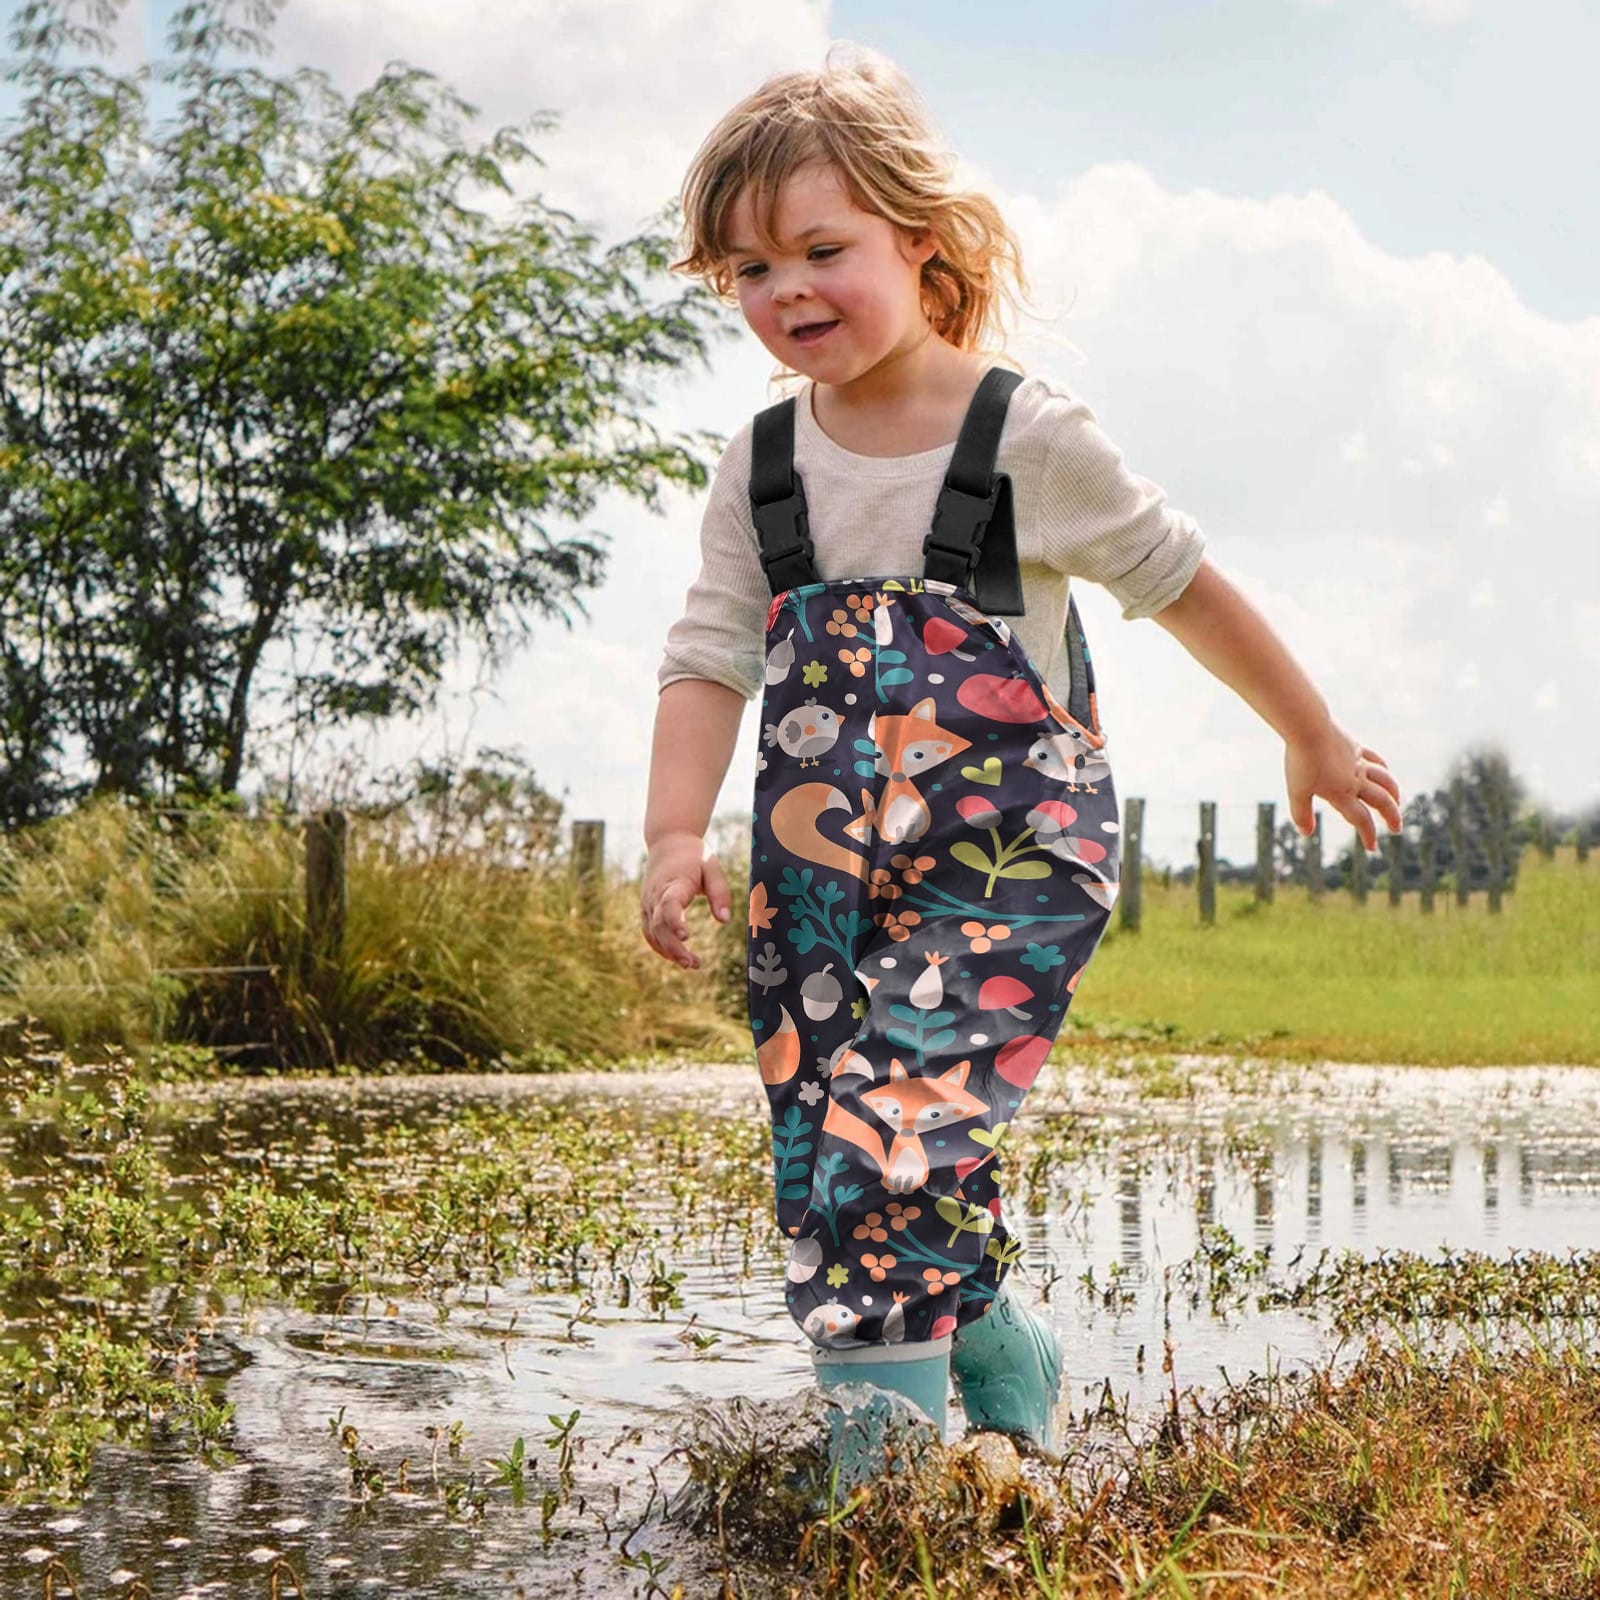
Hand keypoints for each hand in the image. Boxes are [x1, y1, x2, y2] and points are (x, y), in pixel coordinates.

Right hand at [640, 830, 731, 969]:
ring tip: (692, 964)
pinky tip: (676, 957)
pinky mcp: (647, 909)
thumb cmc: (694, 854)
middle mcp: (656, 895)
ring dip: (669, 951)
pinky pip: (650, 932)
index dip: (675, 921)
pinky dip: (660, 947)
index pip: (670, 903)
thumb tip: (724, 920)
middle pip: (659, 924)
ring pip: (652, 932)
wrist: (667, 841)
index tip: (686, 935)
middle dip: (674, 946)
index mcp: (674, 882)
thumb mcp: (712, 866)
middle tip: (693, 963)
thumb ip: (720, 891)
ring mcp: (648, 903)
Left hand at [1285, 720, 1401, 851]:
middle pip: (1381, 801)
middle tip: (1396, 829)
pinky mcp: (1356, 747)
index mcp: (1342, 793)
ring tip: (1398, 802)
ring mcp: (1358, 762)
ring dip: (1394, 793)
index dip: (1368, 835)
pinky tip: (1385, 772)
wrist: (1308, 727)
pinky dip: (1384, 768)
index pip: (1360, 819)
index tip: (1372, 847)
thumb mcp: (1296, 791)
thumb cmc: (1300, 760)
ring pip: (1385, 780)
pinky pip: (1375, 759)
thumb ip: (1302, 814)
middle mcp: (1355, 780)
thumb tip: (1306, 834)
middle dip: (1391, 817)